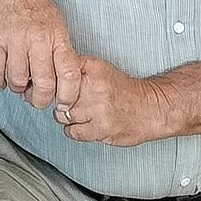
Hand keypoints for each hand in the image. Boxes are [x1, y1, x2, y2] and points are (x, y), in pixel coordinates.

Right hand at [0, 0, 80, 109]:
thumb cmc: (34, 3)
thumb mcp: (57, 24)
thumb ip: (61, 52)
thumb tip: (62, 84)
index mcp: (57, 37)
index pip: (70, 75)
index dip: (67, 96)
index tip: (62, 103)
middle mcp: (38, 39)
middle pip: (43, 85)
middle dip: (39, 100)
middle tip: (36, 98)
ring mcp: (14, 39)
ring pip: (17, 81)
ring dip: (17, 89)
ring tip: (18, 83)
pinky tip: (2, 79)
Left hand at [55, 55, 169, 145]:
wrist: (151, 108)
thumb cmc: (124, 90)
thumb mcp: (100, 68)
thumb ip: (75, 68)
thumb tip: (49, 72)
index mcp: (92, 69)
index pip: (57, 73)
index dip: (54, 81)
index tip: (55, 85)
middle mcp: (94, 87)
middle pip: (57, 96)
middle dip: (60, 100)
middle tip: (69, 101)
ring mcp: (98, 109)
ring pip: (62, 115)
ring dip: (67, 116)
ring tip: (80, 113)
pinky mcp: (102, 129)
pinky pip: (72, 132)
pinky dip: (75, 130)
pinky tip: (85, 124)